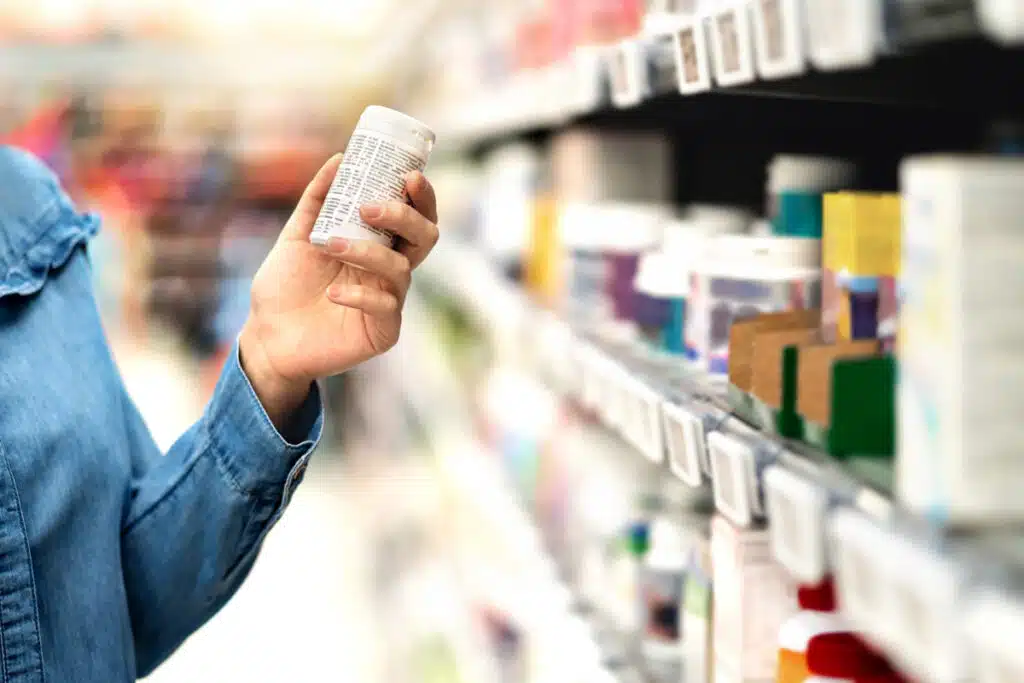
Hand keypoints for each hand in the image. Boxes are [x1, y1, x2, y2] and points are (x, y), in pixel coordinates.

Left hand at [239, 154, 438, 427]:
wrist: (267, 337)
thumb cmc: (285, 288)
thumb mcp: (297, 235)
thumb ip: (317, 200)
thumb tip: (339, 158)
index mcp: (378, 246)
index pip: (414, 217)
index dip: (422, 197)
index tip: (409, 175)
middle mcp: (390, 271)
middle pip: (424, 238)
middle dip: (405, 217)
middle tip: (371, 208)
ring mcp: (389, 301)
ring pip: (400, 269)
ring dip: (366, 252)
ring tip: (329, 244)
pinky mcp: (382, 331)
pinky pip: (385, 306)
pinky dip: (359, 294)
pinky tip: (332, 293)